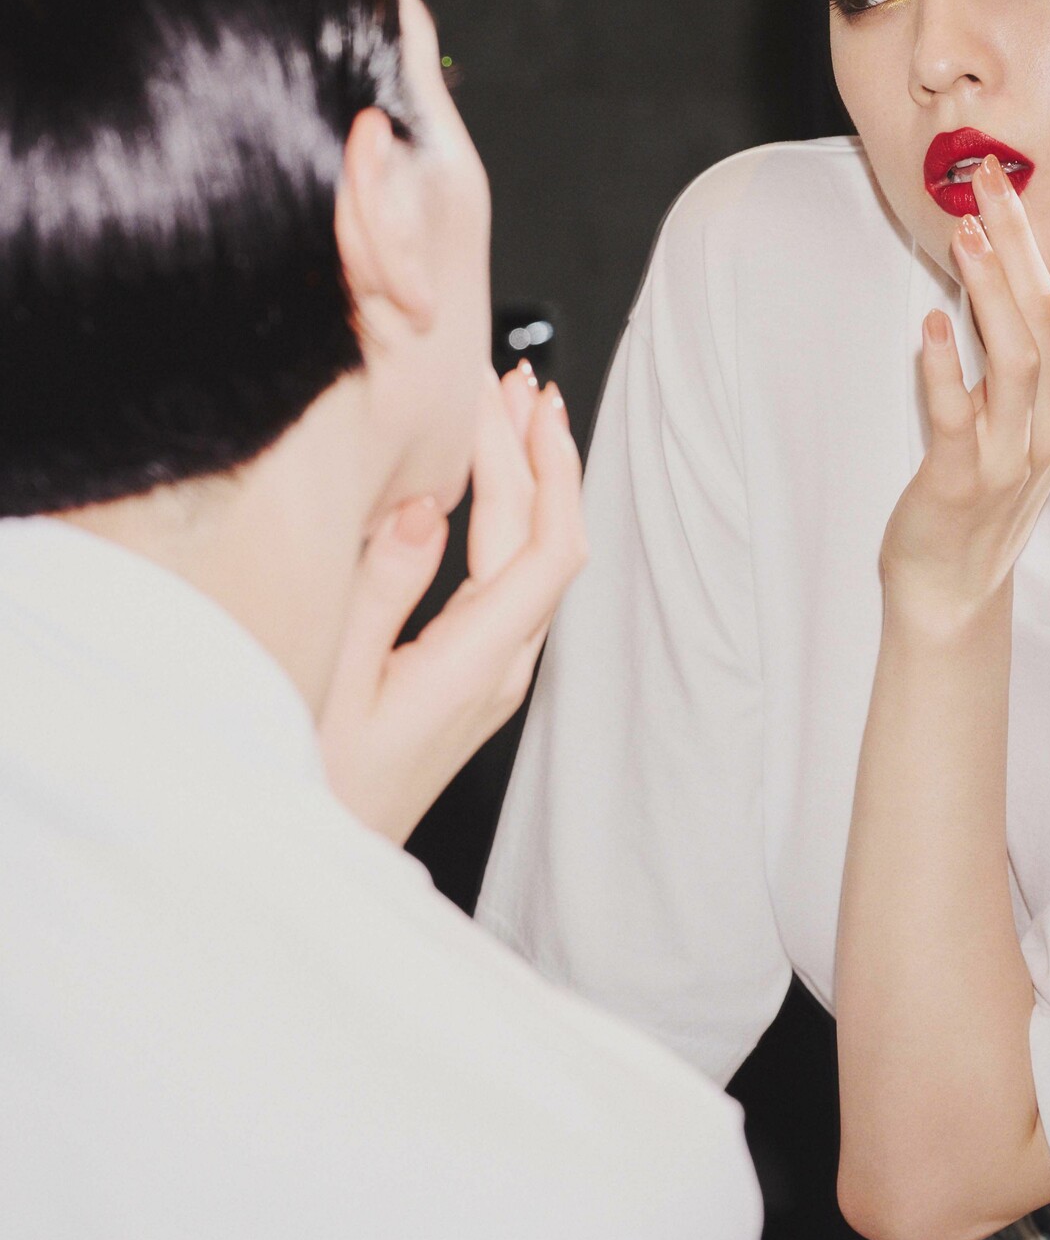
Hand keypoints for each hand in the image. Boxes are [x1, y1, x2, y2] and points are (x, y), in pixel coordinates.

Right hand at [320, 362, 587, 842]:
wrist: (310, 862)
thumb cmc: (312, 783)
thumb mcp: (331, 680)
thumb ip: (379, 590)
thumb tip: (424, 507)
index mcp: (477, 666)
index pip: (548, 545)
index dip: (547, 465)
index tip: (526, 402)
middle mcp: (501, 670)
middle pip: (541, 540)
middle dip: (532, 451)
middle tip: (508, 377)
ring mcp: (491, 678)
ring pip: (530, 559)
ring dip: (522, 481)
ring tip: (503, 413)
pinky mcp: (470, 680)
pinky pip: (507, 582)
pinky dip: (501, 520)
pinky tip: (476, 491)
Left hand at [881, 155, 1049, 634]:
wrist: (951, 590)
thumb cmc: (982, 497)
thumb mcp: (1029, 429)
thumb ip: (1043, 366)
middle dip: (1027, 244)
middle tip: (994, 182)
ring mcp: (1008, 457)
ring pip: (1016, 360)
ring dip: (991, 290)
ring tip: (963, 234)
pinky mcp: (957, 480)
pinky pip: (956, 417)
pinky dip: (944, 368)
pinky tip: (929, 326)